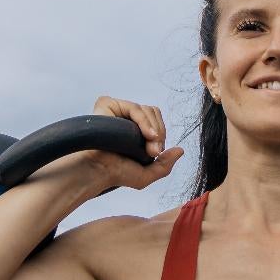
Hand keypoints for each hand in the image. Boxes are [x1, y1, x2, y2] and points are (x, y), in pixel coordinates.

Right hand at [31, 96, 183, 192]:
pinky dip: (144, 121)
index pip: (156, 122)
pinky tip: (147, 135)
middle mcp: (125, 118)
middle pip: (154, 112)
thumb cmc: (116, 174)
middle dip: (160, 132)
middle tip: (154, 151)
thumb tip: (181, 150)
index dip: (161, 135)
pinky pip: (134, 108)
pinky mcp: (108, 104)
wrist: (98, 171)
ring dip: (154, 128)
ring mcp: (116, 110)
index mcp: (133, 129)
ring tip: (149, 146)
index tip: (156, 153)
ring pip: (147, 110)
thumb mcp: (147, 175)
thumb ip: (165, 165)